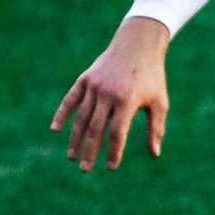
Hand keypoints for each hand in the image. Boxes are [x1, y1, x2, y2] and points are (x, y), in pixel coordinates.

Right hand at [50, 16, 171, 171]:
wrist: (137, 44)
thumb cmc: (152, 77)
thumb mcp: (159, 101)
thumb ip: (156, 128)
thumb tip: (154, 155)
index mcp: (127, 101)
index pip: (117, 133)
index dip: (113, 152)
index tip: (111, 167)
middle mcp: (107, 94)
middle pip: (95, 129)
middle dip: (89, 151)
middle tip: (85, 170)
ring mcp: (94, 86)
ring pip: (81, 117)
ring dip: (75, 139)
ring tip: (72, 157)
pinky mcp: (85, 79)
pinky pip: (70, 99)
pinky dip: (62, 114)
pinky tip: (55, 129)